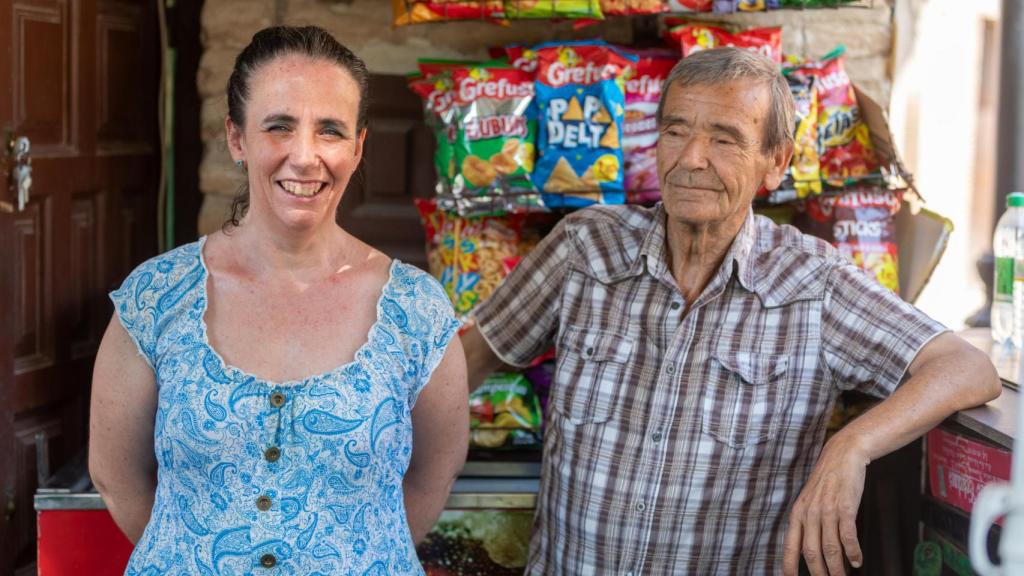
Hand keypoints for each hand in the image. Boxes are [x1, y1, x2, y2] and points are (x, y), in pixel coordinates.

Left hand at [782, 436, 868, 575]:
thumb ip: (808, 524)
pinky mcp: (845, 507)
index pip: (790, 545)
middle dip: (818, 573)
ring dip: (837, 568)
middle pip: (811, 553)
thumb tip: (809, 550)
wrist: (842, 455)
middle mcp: (809, 513)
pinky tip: (857, 561)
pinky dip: (853, 552)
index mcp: (798, 513)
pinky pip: (848, 536)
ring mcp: (827, 510)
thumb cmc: (828, 481)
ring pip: (830, 549)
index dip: (789, 565)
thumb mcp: (810, 501)